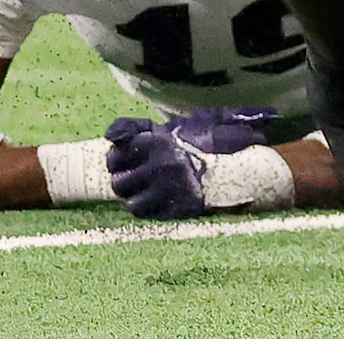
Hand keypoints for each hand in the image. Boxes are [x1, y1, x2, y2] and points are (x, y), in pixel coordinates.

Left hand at [104, 108, 272, 220]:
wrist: (233, 170)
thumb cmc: (201, 147)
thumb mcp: (173, 129)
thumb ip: (141, 128)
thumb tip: (111, 134)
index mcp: (156, 142)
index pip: (115, 153)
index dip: (116, 158)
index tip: (122, 161)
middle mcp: (157, 166)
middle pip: (118, 181)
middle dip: (124, 180)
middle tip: (134, 179)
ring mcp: (165, 191)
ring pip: (129, 202)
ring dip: (135, 198)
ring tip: (145, 193)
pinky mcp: (174, 211)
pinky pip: (146, 215)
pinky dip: (148, 211)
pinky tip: (157, 203)